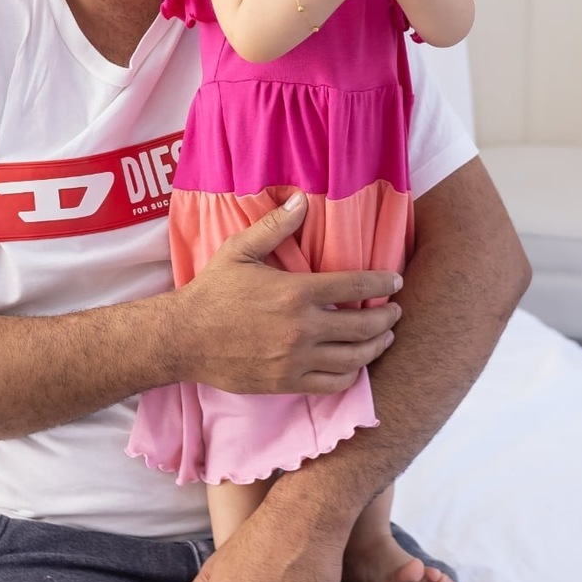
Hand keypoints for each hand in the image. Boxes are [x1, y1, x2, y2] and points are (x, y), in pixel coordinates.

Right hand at [174, 194, 401, 394]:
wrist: (184, 338)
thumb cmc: (213, 290)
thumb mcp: (240, 249)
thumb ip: (275, 226)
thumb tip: (302, 198)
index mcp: (296, 292)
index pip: (355, 285)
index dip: (383, 283)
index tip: (396, 281)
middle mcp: (302, 327)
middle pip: (363, 325)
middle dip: (387, 317)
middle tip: (396, 310)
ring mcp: (296, 359)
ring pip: (354, 358)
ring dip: (376, 347)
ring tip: (385, 337)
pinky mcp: (287, 382)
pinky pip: (333, 384)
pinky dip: (352, 374)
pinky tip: (356, 365)